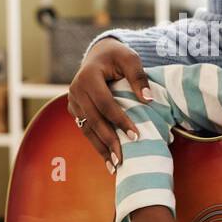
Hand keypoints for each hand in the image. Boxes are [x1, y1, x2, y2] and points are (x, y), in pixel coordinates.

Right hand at [68, 37, 151, 170]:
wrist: (98, 55)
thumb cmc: (118, 57)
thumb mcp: (130, 59)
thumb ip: (139, 77)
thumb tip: (148, 100)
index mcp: (88, 76)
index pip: (105, 103)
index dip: (119, 120)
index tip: (135, 136)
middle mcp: (76, 89)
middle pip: (94, 119)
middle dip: (109, 140)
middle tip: (123, 159)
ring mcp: (72, 101)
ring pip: (87, 128)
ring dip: (101, 148)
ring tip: (114, 166)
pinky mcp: (74, 109)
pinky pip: (85, 128)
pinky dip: (96, 143)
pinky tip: (107, 158)